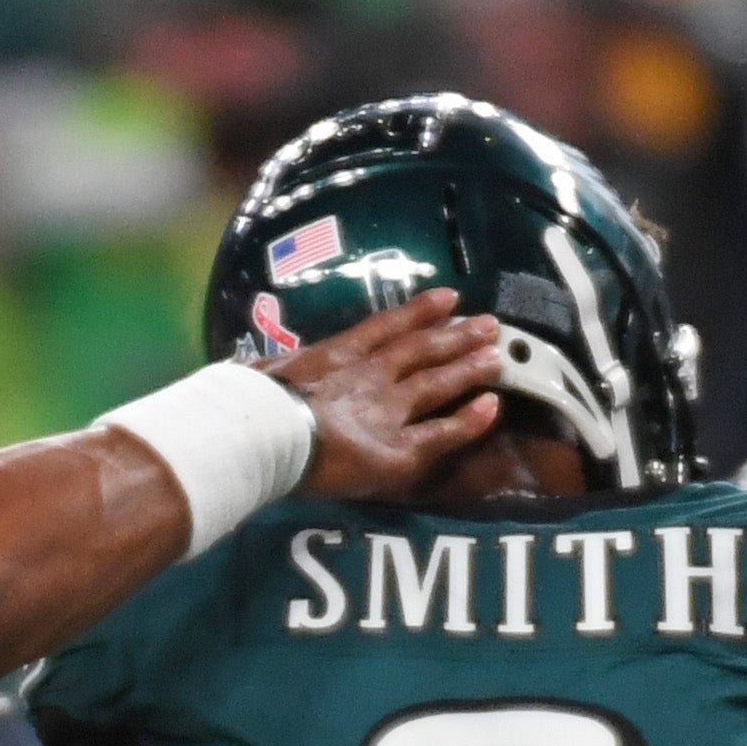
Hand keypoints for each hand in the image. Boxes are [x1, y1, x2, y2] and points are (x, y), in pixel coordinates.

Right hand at [270, 291, 506, 501]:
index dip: (417, 312)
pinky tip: (492, 407)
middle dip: (456, 335)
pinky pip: (441, 433)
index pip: (384, 328)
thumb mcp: (254, 375)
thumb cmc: (249, 404)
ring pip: (437, 384)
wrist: (263, 431)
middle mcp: (369, 377)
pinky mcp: (398, 448)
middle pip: (420, 350)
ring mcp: (387, 410)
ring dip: (468, 368)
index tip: (448, 297)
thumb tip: (250, 371)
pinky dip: (468, 421)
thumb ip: (265, 372)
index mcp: (334, 357)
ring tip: (497, 355)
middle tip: (488, 323)